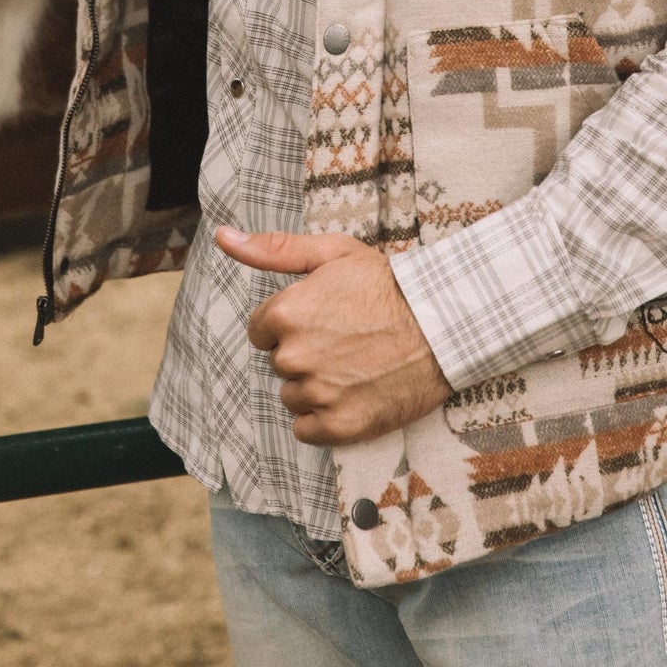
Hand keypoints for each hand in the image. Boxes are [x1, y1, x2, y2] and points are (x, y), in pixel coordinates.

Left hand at [217, 226, 451, 445]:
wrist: (443, 324)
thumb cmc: (388, 285)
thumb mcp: (333, 253)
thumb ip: (274, 249)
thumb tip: (222, 237)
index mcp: (286, 314)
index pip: (261, 331)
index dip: (291, 323)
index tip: (323, 319)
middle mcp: (295, 357)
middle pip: (279, 364)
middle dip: (304, 354)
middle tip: (346, 340)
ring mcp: (318, 394)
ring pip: (293, 397)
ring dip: (315, 387)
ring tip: (354, 366)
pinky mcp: (340, 426)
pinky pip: (306, 430)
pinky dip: (324, 419)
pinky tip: (352, 395)